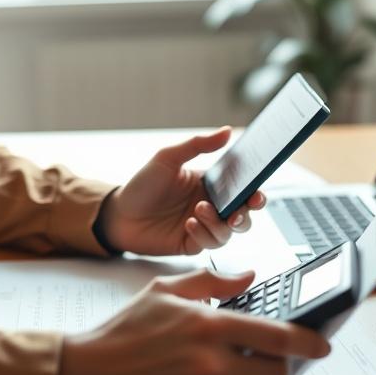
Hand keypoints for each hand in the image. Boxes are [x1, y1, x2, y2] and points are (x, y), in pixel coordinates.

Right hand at [57, 268, 330, 374]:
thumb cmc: (124, 333)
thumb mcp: (164, 292)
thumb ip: (212, 282)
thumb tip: (248, 277)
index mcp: (209, 326)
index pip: (278, 337)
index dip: (308, 342)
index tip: (322, 345)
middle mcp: (212, 365)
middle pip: (277, 373)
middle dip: (274, 365)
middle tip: (257, 359)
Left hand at [97, 127, 265, 255]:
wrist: (118, 215)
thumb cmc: (142, 185)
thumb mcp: (168, 159)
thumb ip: (198, 145)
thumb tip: (226, 131)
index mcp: (209, 185)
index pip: (241, 188)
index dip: (255, 191)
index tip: (257, 191)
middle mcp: (210, 206)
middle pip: (243, 213)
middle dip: (247, 212)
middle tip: (242, 208)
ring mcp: (203, 226)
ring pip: (230, 231)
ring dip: (220, 222)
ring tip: (199, 210)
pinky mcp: (192, 243)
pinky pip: (211, 243)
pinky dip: (205, 234)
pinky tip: (190, 224)